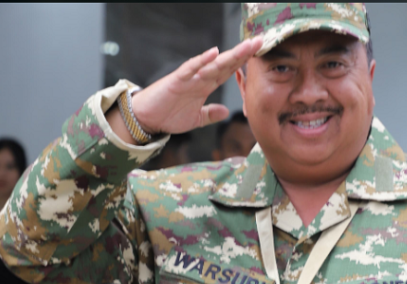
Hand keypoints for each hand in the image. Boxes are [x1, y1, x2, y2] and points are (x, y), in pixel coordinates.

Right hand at [131, 37, 262, 134]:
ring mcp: (189, 78)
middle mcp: (200, 78)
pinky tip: (214, 53)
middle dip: (242, 53)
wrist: (146, 119)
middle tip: (260, 42)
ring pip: (213, 63)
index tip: (259, 54)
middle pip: (225, 63)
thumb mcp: (196, 119)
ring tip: (246, 46)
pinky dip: (201, 60)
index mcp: (205, 86)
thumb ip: (211, 114)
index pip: (228, 71)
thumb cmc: (168, 116)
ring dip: (229, 55)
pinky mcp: (177, 80)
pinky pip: (190, 68)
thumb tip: (226, 112)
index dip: (243, 62)